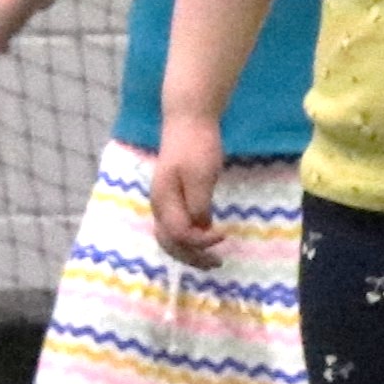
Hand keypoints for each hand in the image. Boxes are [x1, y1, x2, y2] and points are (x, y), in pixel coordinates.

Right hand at [150, 119, 225, 265]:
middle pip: (170, 243)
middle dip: (192, 257)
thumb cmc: (196, 145)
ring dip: (190, 252)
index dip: (201, 242)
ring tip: (211, 259)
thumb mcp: (201, 175)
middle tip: (217, 263)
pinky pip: (176, 226)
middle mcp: (159, 206)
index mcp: (164, 201)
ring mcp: (164, 202)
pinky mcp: (173, 197)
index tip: (224, 235)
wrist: (188, 120)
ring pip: (171, 237)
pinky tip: (206, 238)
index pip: (179, 235)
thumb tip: (200, 228)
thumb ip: (198, 205)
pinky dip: (190, 239)